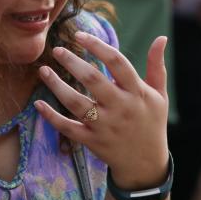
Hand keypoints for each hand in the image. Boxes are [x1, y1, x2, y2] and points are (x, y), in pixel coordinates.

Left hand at [34, 34, 169, 189]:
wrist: (146, 164)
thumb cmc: (151, 122)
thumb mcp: (159, 95)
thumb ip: (156, 66)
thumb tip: (161, 38)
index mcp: (137, 93)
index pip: (117, 63)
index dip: (98, 46)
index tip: (80, 35)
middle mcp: (121, 108)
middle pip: (93, 80)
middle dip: (73, 63)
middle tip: (57, 49)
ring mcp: (105, 126)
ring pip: (77, 103)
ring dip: (57, 86)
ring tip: (43, 70)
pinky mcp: (92, 141)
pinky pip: (68, 128)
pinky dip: (52, 117)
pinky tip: (38, 103)